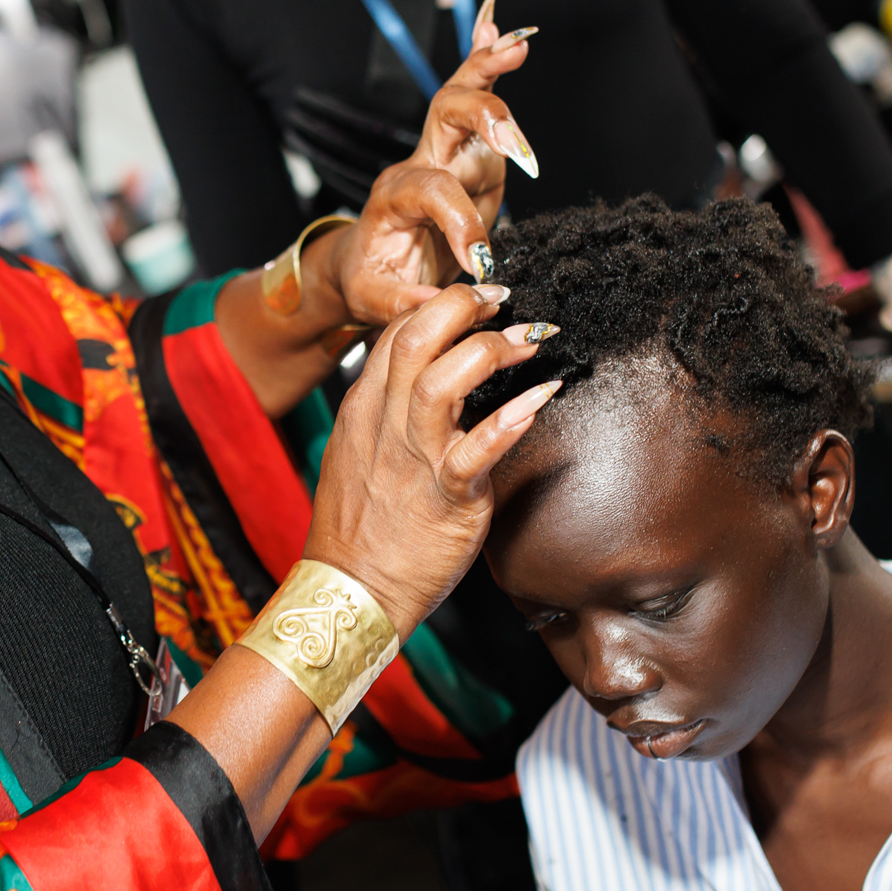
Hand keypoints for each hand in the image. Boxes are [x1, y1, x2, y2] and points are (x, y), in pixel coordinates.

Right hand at [303, 283, 560, 632]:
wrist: (351, 589)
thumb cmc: (363, 526)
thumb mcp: (360, 453)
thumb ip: (388, 411)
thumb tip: (425, 380)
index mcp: (366, 408)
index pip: (397, 330)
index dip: (442, 303)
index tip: (479, 301)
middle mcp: (385, 423)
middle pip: (415, 337)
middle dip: (463, 306)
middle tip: (504, 302)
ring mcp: (414, 458)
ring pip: (441, 381)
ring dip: (490, 352)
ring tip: (529, 342)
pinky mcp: (446, 496)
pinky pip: (476, 451)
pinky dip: (509, 421)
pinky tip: (539, 399)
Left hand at [331, 1, 536, 328]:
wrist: (363, 263)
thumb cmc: (369, 280)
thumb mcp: (373, 303)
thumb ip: (405, 303)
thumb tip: (446, 300)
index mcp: (394, 197)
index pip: (435, 192)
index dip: (462, 222)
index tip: (481, 261)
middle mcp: (422, 162)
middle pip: (445, 118)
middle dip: (484, 122)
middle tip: (515, 145)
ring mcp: (448, 152)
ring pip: (463, 95)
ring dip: (490, 70)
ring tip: (516, 46)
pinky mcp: (470, 153)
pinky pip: (474, 95)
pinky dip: (486, 61)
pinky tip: (502, 32)